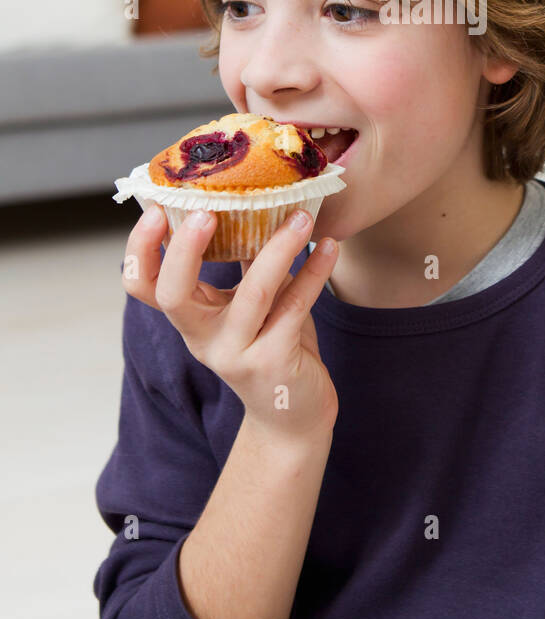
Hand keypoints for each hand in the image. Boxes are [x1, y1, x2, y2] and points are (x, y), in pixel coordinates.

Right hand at [123, 205, 339, 440]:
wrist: (293, 418)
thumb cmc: (272, 348)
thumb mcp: (249, 305)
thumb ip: (245, 263)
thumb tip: (253, 200)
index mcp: (189, 319)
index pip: (142, 284)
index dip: (140, 249)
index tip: (156, 210)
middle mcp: (203, 340)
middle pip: (172, 295)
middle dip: (185, 250)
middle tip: (209, 211)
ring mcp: (236, 355)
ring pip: (252, 294)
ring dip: (279, 248)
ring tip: (303, 217)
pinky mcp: (274, 363)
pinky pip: (294, 307)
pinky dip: (314, 272)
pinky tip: (330, 247)